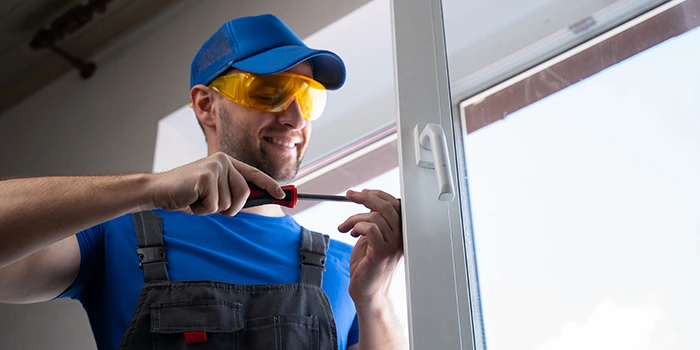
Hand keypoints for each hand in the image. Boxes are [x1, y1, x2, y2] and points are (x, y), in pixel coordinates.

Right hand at [147, 152, 283, 215]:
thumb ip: (230, 192)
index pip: (253, 173)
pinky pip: (215, 206)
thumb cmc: (186, 194)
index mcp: (226, 162)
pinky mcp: (206, 177)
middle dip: (230, 207)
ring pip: (229, 203)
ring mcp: (215, 167)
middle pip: (244, 193)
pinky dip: (202, 210)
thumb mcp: (213, 191)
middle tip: (209, 205)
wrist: (158, 191)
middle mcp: (223, 161)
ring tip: (197, 200)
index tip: (281, 194)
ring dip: (212, 209)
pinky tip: (191, 201)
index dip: (269, 185)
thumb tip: (256, 199)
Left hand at [338, 189, 402, 308]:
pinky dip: (358, 226)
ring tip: (346, 227)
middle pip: (387, 206)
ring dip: (355, 218)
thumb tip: (367, 203)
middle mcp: (400, 238)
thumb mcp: (371, 238)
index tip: (362, 193)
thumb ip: (374, 221)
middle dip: (366, 197)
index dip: (378, 194)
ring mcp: (392, 246)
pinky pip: (371, 229)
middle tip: (350, 195)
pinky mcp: (381, 253)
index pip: (395, 204)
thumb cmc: (367, 267)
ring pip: (375, 217)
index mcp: (400, 232)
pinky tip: (351, 234)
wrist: (367, 292)